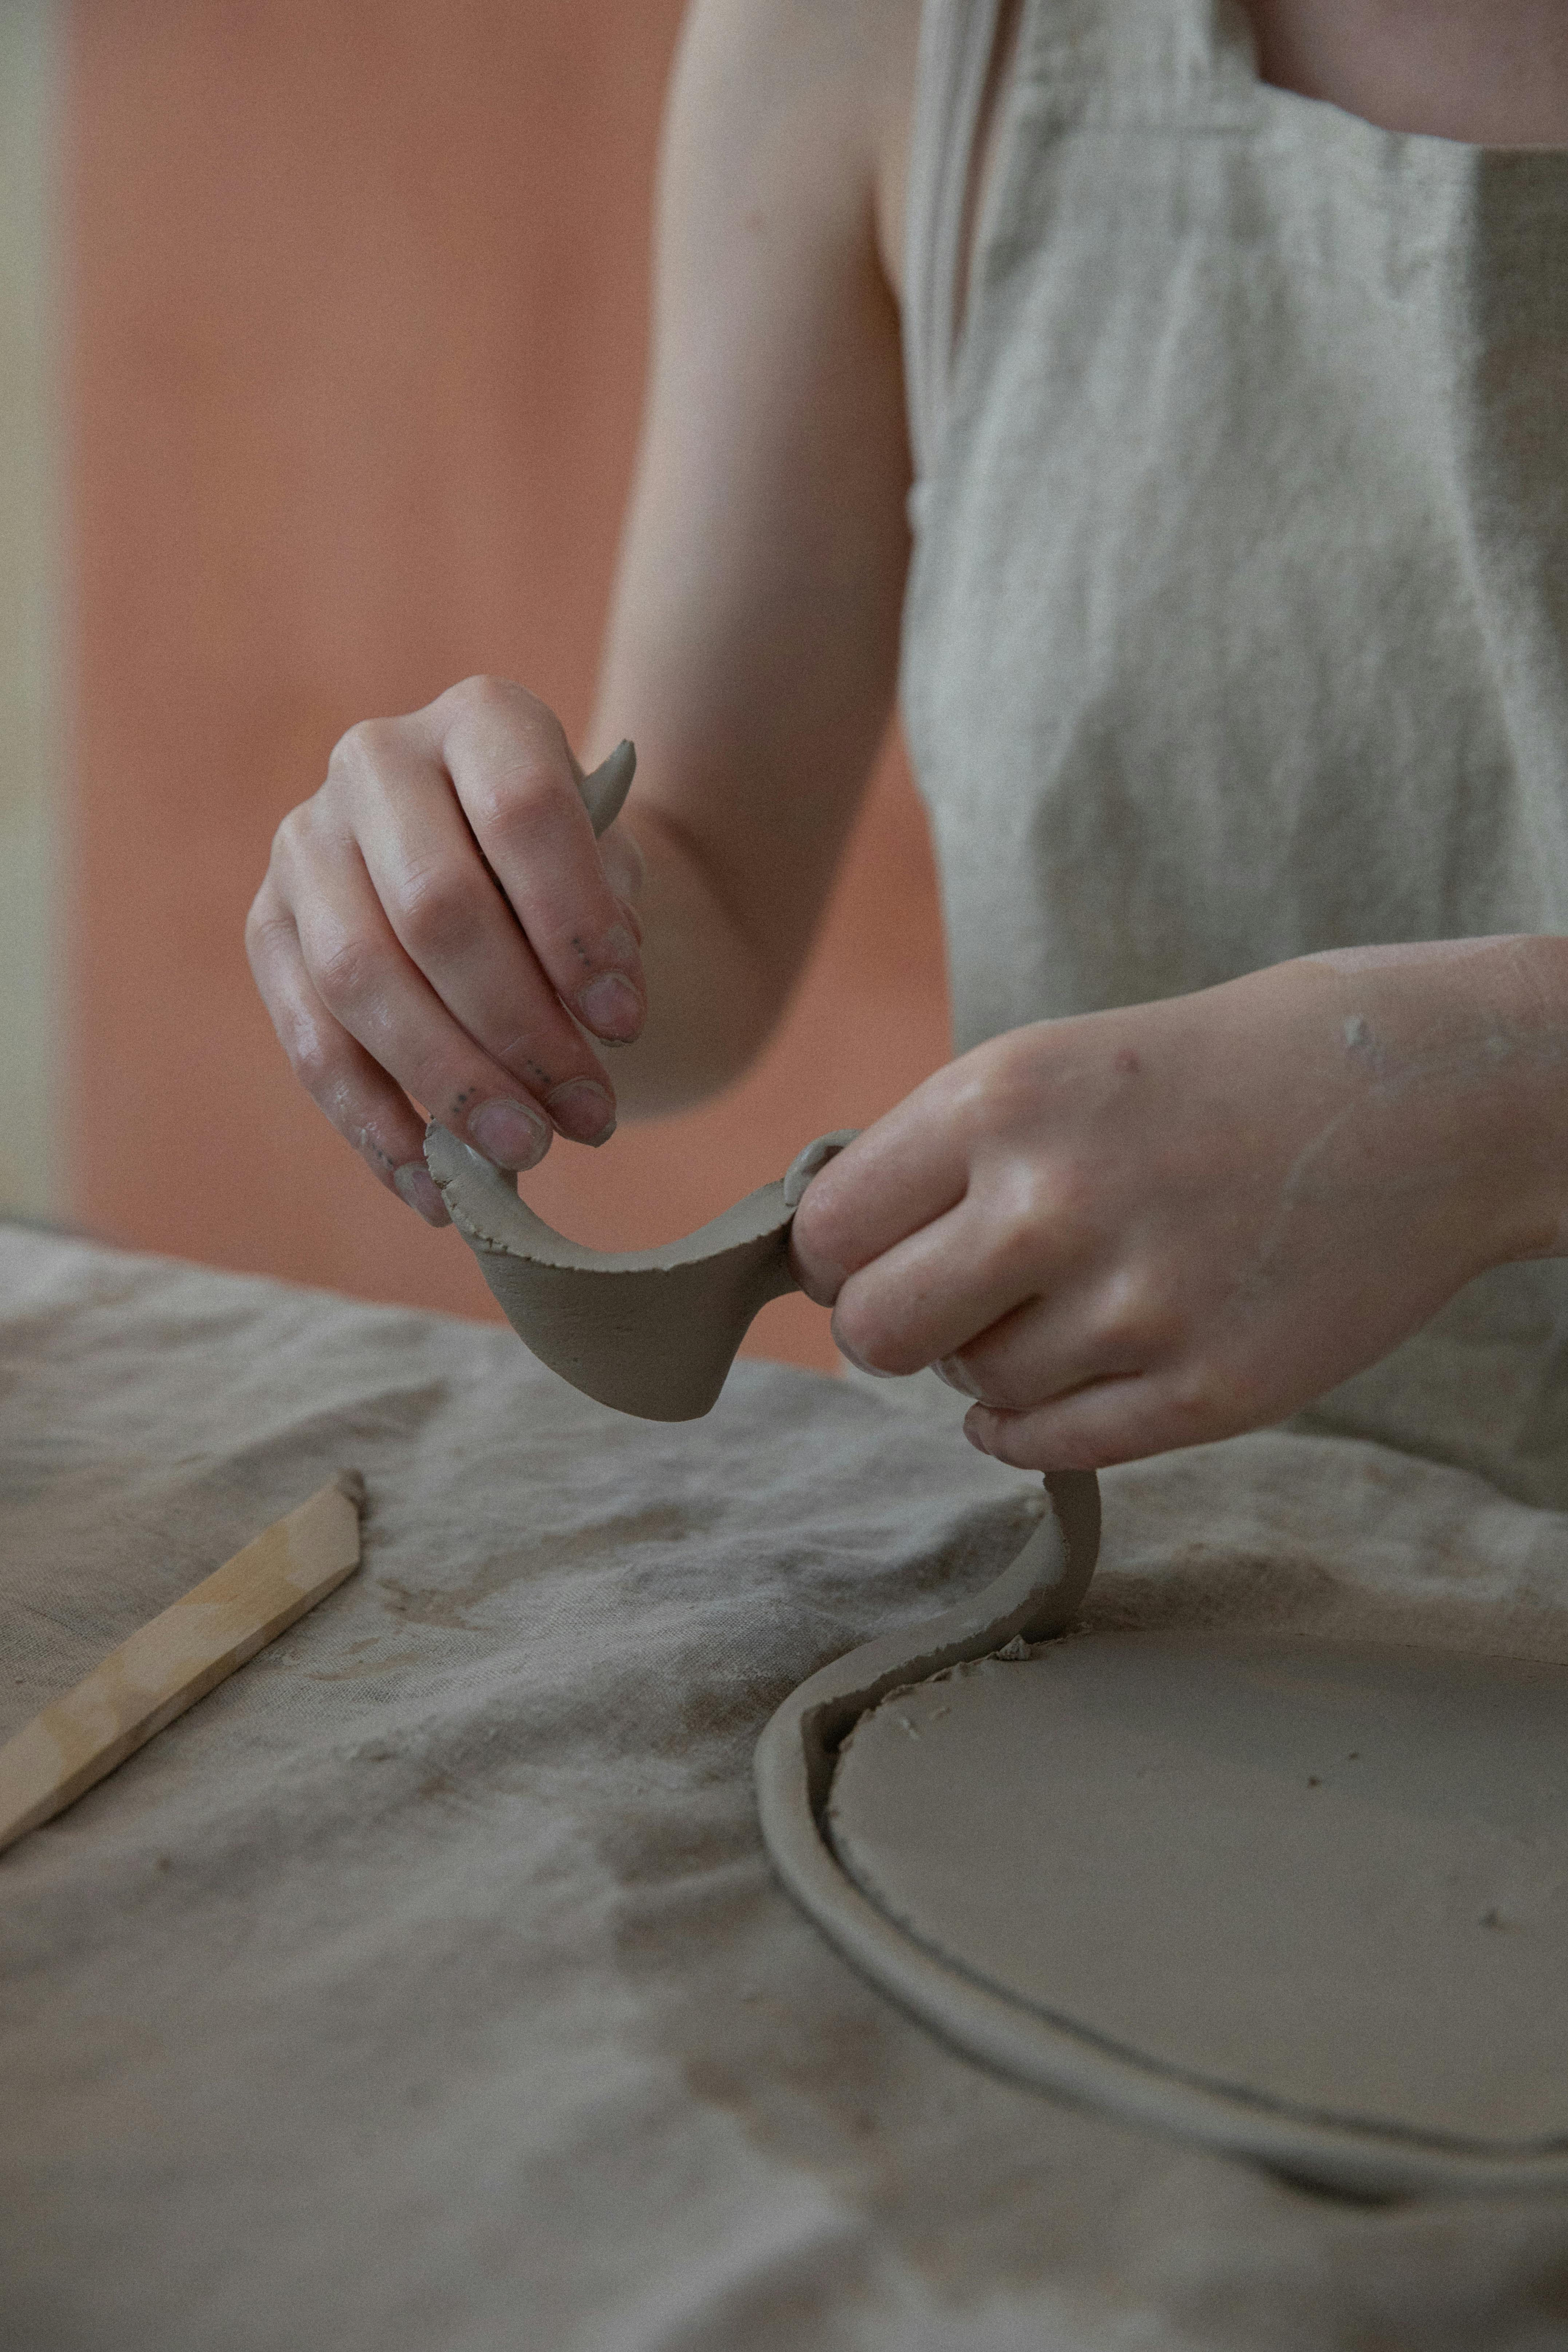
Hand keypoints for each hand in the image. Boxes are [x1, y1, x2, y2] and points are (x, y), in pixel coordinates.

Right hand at [247, 676, 646, 1223]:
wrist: (499, 862)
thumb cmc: (569, 873)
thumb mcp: (611, 871)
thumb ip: (604, 927)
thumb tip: (593, 1025)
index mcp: (482, 719)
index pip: (526, 813)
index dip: (577, 925)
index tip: (626, 1023)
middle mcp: (376, 762)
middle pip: (437, 909)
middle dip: (519, 1030)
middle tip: (588, 1116)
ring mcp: (308, 844)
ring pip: (362, 981)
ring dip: (449, 1084)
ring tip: (526, 1155)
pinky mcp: (268, 930)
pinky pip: (312, 1043)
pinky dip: (376, 1125)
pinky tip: (438, 1187)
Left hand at [790, 942, 1567, 1469]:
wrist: (1420, 1096)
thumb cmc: (1218, 1073)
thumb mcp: (1054, 1066)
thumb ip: (941, 1159)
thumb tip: (831, 1260)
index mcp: (1003, 1100)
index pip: (828, 1231)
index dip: (834, 1256)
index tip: (866, 1257)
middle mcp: (1054, 1203)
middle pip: (875, 1330)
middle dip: (892, 1324)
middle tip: (945, 1301)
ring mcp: (1136, 1308)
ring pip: (974, 1389)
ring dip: (992, 1360)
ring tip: (1067, 1298)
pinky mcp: (1209, 1391)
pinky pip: (1051, 1447)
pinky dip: (1029, 1428)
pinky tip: (1063, 1378)